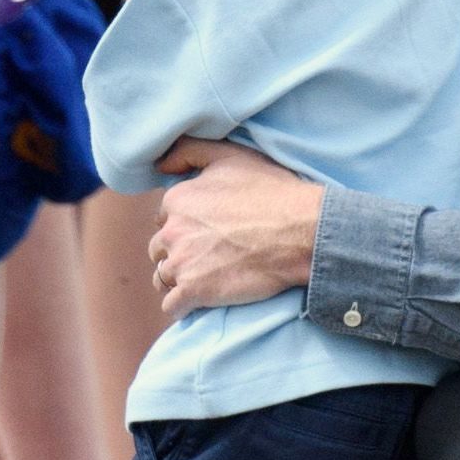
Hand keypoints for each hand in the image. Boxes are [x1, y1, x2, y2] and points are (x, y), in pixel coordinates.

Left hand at [148, 138, 323, 316]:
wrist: (300, 231)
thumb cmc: (272, 191)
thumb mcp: (230, 156)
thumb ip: (190, 153)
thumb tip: (160, 165)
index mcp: (178, 200)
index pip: (164, 218)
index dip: (183, 226)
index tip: (203, 233)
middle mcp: (172, 231)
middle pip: (159, 249)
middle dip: (176, 253)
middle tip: (203, 258)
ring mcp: (181, 263)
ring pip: (162, 278)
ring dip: (176, 281)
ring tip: (200, 281)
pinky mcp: (194, 291)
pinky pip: (172, 306)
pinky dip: (181, 306)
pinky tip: (196, 304)